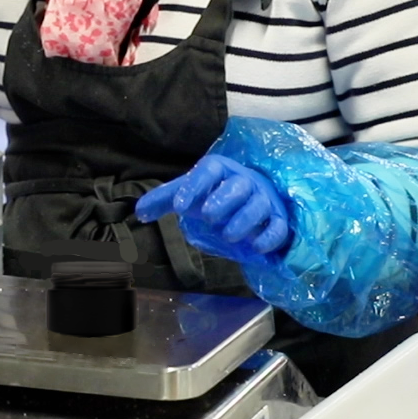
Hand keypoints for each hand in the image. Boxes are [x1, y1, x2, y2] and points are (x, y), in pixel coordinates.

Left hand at [136, 155, 290, 255]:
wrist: (252, 197)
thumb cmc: (216, 194)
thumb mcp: (190, 194)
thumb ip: (164, 200)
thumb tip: (139, 212)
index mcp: (221, 171)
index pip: (209, 170)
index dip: (194, 186)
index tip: (178, 206)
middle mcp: (244, 181)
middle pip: (239, 185)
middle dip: (224, 200)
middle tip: (208, 216)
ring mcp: (263, 200)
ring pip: (259, 206)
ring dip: (243, 221)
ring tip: (227, 235)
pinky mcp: (278, 219)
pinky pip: (279, 227)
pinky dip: (269, 237)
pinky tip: (256, 247)